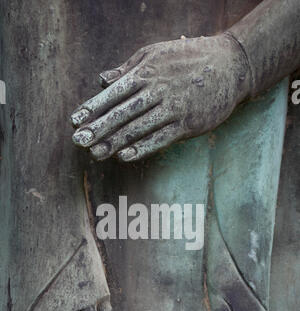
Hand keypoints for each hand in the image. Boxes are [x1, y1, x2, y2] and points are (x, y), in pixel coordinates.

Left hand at [71, 34, 249, 161]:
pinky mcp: (188, 124)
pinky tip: (125, 157)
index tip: (75, 121)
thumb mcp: (156, 54)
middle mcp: (158, 90)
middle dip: (98, 128)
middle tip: (78, 141)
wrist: (230, 66)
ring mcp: (173, 108)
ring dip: (114, 142)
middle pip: (122, 113)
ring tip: (94, 153)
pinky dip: (142, 148)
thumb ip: (128, 68)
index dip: (93, 108)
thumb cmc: (188, 59)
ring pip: (138, 128)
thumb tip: (102, 80)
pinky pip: (161, 138)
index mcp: (147, 72)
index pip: (114, 93)